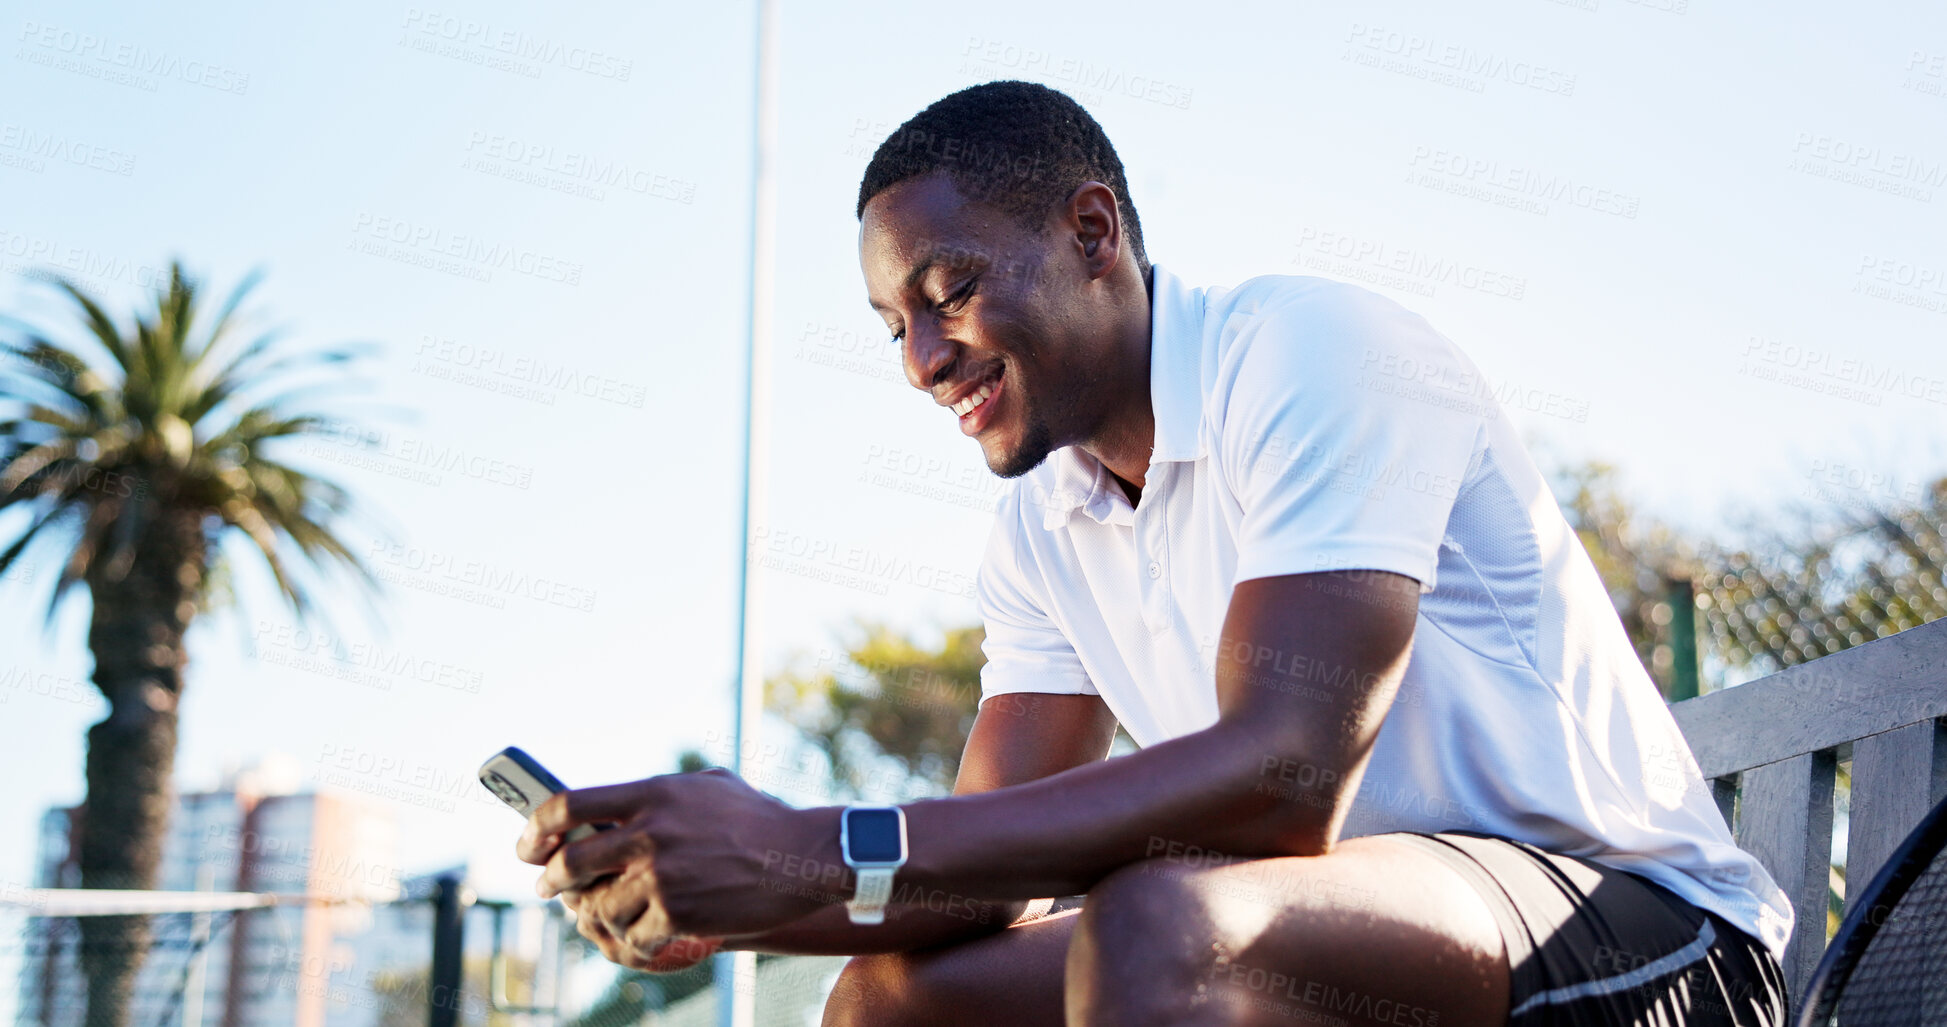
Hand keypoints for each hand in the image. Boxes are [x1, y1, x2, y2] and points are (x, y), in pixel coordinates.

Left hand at [516, 768, 843, 959]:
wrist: (804, 856)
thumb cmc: (759, 819)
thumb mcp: (706, 787)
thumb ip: (658, 795)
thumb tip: (612, 810)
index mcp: (652, 794)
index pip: (568, 806)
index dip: (536, 829)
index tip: (528, 845)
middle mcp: (649, 833)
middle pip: (569, 863)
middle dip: (552, 882)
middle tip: (552, 890)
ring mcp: (661, 875)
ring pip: (599, 908)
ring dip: (599, 918)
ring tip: (611, 917)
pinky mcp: (678, 913)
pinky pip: (634, 936)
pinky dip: (636, 942)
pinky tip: (648, 939)